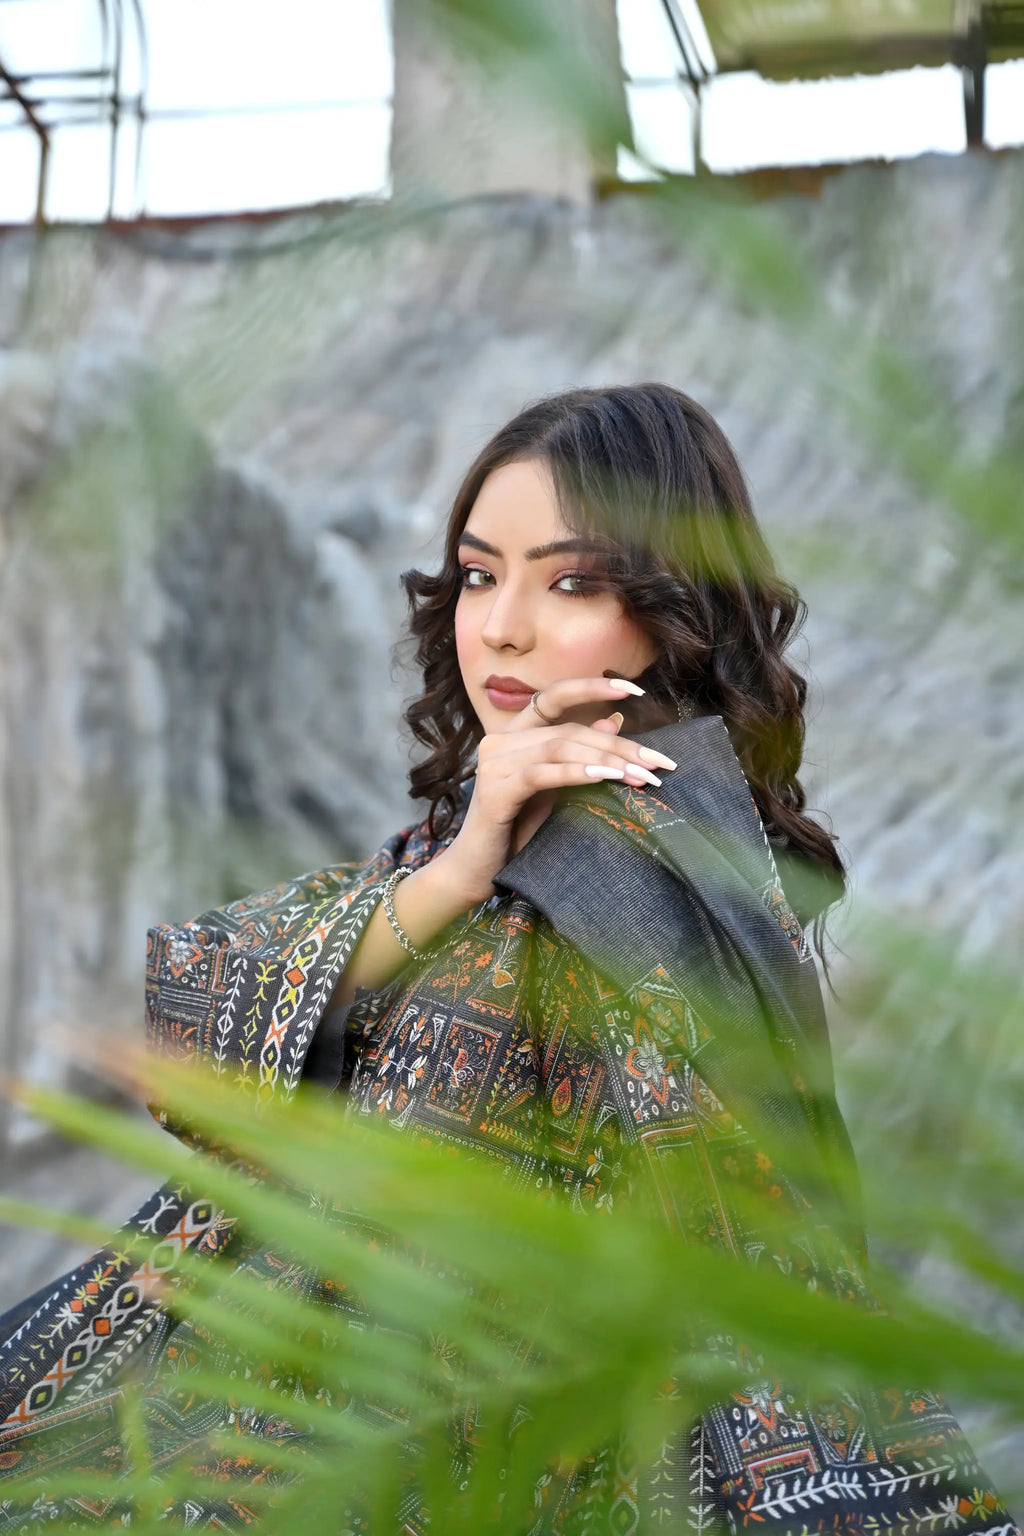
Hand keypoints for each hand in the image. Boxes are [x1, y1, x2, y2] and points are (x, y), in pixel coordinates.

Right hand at [437, 676, 678, 904]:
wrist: (478, 871)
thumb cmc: (519, 829)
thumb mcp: (557, 788)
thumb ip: (580, 753)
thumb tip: (616, 720)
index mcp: (515, 733)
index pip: (555, 696)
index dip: (593, 687)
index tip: (636, 689)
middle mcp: (500, 741)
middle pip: (569, 729)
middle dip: (619, 745)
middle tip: (658, 763)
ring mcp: (493, 764)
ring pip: (559, 747)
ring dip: (606, 759)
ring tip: (641, 776)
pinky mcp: (494, 791)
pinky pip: (541, 774)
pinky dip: (576, 773)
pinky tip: (606, 777)